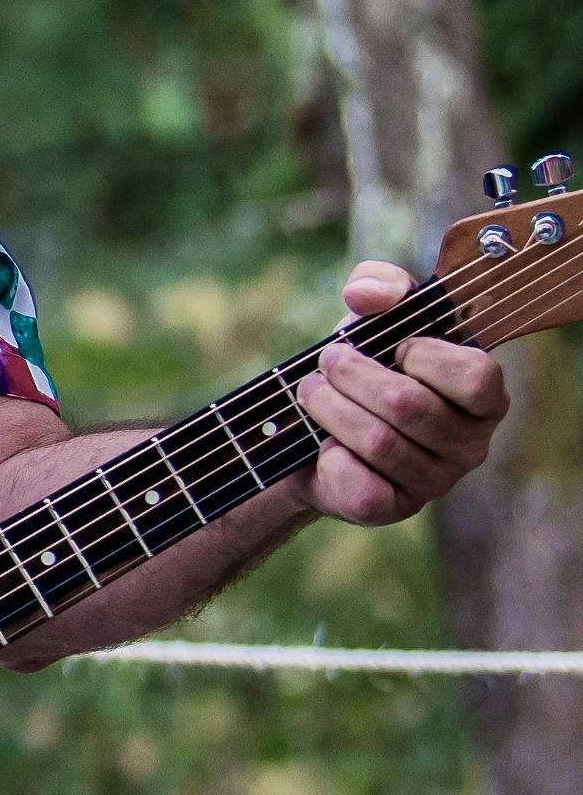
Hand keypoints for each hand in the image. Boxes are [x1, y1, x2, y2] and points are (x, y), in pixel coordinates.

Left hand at [299, 261, 509, 524]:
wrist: (312, 431)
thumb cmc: (362, 367)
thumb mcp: (372, 317)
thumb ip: (380, 285)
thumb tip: (366, 296)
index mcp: (483, 396)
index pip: (477, 377)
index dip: (427, 356)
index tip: (396, 347)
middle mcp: (470, 443)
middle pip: (409, 405)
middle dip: (351, 375)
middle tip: (326, 363)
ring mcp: (435, 481)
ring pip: (378, 442)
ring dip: (328, 408)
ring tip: (310, 392)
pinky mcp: (394, 509)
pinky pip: (360, 483)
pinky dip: (329, 457)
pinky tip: (323, 444)